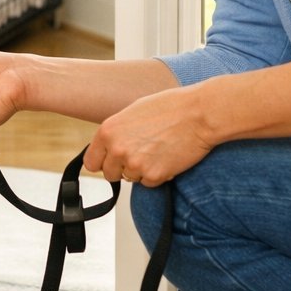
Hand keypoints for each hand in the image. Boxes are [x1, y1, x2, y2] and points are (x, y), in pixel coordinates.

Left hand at [82, 85, 212, 185]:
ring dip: (142, 170)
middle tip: (140, 155)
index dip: (103, 162)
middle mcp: (117, 149)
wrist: (199, 114)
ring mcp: (134, 164)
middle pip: (109, 174)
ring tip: (158, 150)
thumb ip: (116, 133)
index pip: (91, 162)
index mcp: (107, 131)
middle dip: (122, 168)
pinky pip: (149, 183)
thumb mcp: (132, 112)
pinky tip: (167, 157)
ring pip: (131, 179)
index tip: (112, 161)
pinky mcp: (153, 175)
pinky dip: (158, 175)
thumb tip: (109, 148)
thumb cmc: (170, 107)